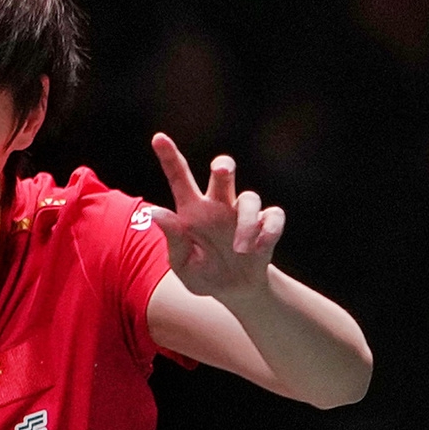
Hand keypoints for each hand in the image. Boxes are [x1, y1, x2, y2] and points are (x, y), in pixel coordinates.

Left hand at [148, 133, 283, 301]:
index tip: (158, 138)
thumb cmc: (203, 274)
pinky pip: (273, 216)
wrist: (234, 291)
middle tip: (221, 170)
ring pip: (250, 198)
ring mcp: (242, 213)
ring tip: (239, 249)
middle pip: (222, 174)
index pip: (179, 178)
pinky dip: (268, 231)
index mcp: (192, 212)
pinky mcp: (265, 224)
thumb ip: (173, 239)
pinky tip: (258, 248)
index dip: (169, 157)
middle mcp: (218, 206)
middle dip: (223, 167)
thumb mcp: (182, 264)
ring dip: (246, 224)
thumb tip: (155, 212)